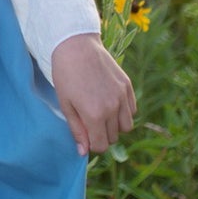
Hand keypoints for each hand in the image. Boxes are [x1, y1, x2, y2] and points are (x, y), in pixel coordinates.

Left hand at [50, 33, 136, 156]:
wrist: (76, 46)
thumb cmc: (65, 75)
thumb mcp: (66, 104)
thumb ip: (77, 130)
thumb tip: (84, 152)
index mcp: (95, 115)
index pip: (101, 145)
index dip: (93, 144)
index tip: (86, 135)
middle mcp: (112, 108)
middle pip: (114, 137)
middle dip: (102, 135)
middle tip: (89, 121)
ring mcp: (122, 96)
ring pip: (126, 126)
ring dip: (115, 126)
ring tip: (101, 114)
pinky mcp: (127, 86)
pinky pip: (132, 110)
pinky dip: (123, 112)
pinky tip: (110, 103)